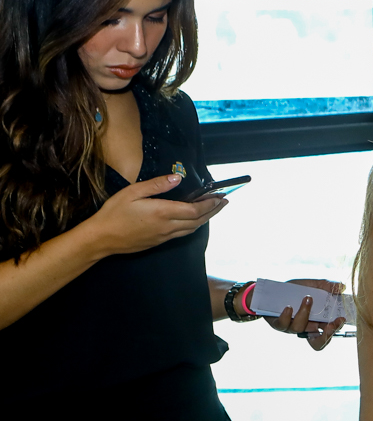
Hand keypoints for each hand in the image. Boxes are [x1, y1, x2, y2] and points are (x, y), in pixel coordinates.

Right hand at [83, 174, 224, 256]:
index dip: (210, 204)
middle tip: (224, 202)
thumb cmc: (113, 213)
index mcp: (163, 213)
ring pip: (191, 229)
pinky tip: (193, 221)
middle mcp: (167, 227)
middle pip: (198, 221)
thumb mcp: (132, 192)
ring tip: (213, 210)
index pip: (195, 210)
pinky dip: (193, 226)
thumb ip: (156, 185)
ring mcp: (163, 236)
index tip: (221, 196)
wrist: (100, 239)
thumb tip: (177, 177)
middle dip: (213, 211)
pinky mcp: (158, 242)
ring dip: (205, 219)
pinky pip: (182, 234)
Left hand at [250, 278, 346, 349]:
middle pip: (317, 342)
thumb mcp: (313, 285)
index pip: (329, 331)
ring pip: (299, 328)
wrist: (273, 288)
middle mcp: (305, 327)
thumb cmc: (295, 289)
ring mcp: (291, 327)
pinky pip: (283, 325)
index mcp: (317, 321)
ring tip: (308, 297)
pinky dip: (287, 316)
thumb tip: (342, 287)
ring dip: (305, 313)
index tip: (341, 318)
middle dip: (326, 335)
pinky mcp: (278, 324)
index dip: (336, 329)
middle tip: (330, 324)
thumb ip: (328, 286)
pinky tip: (289, 306)